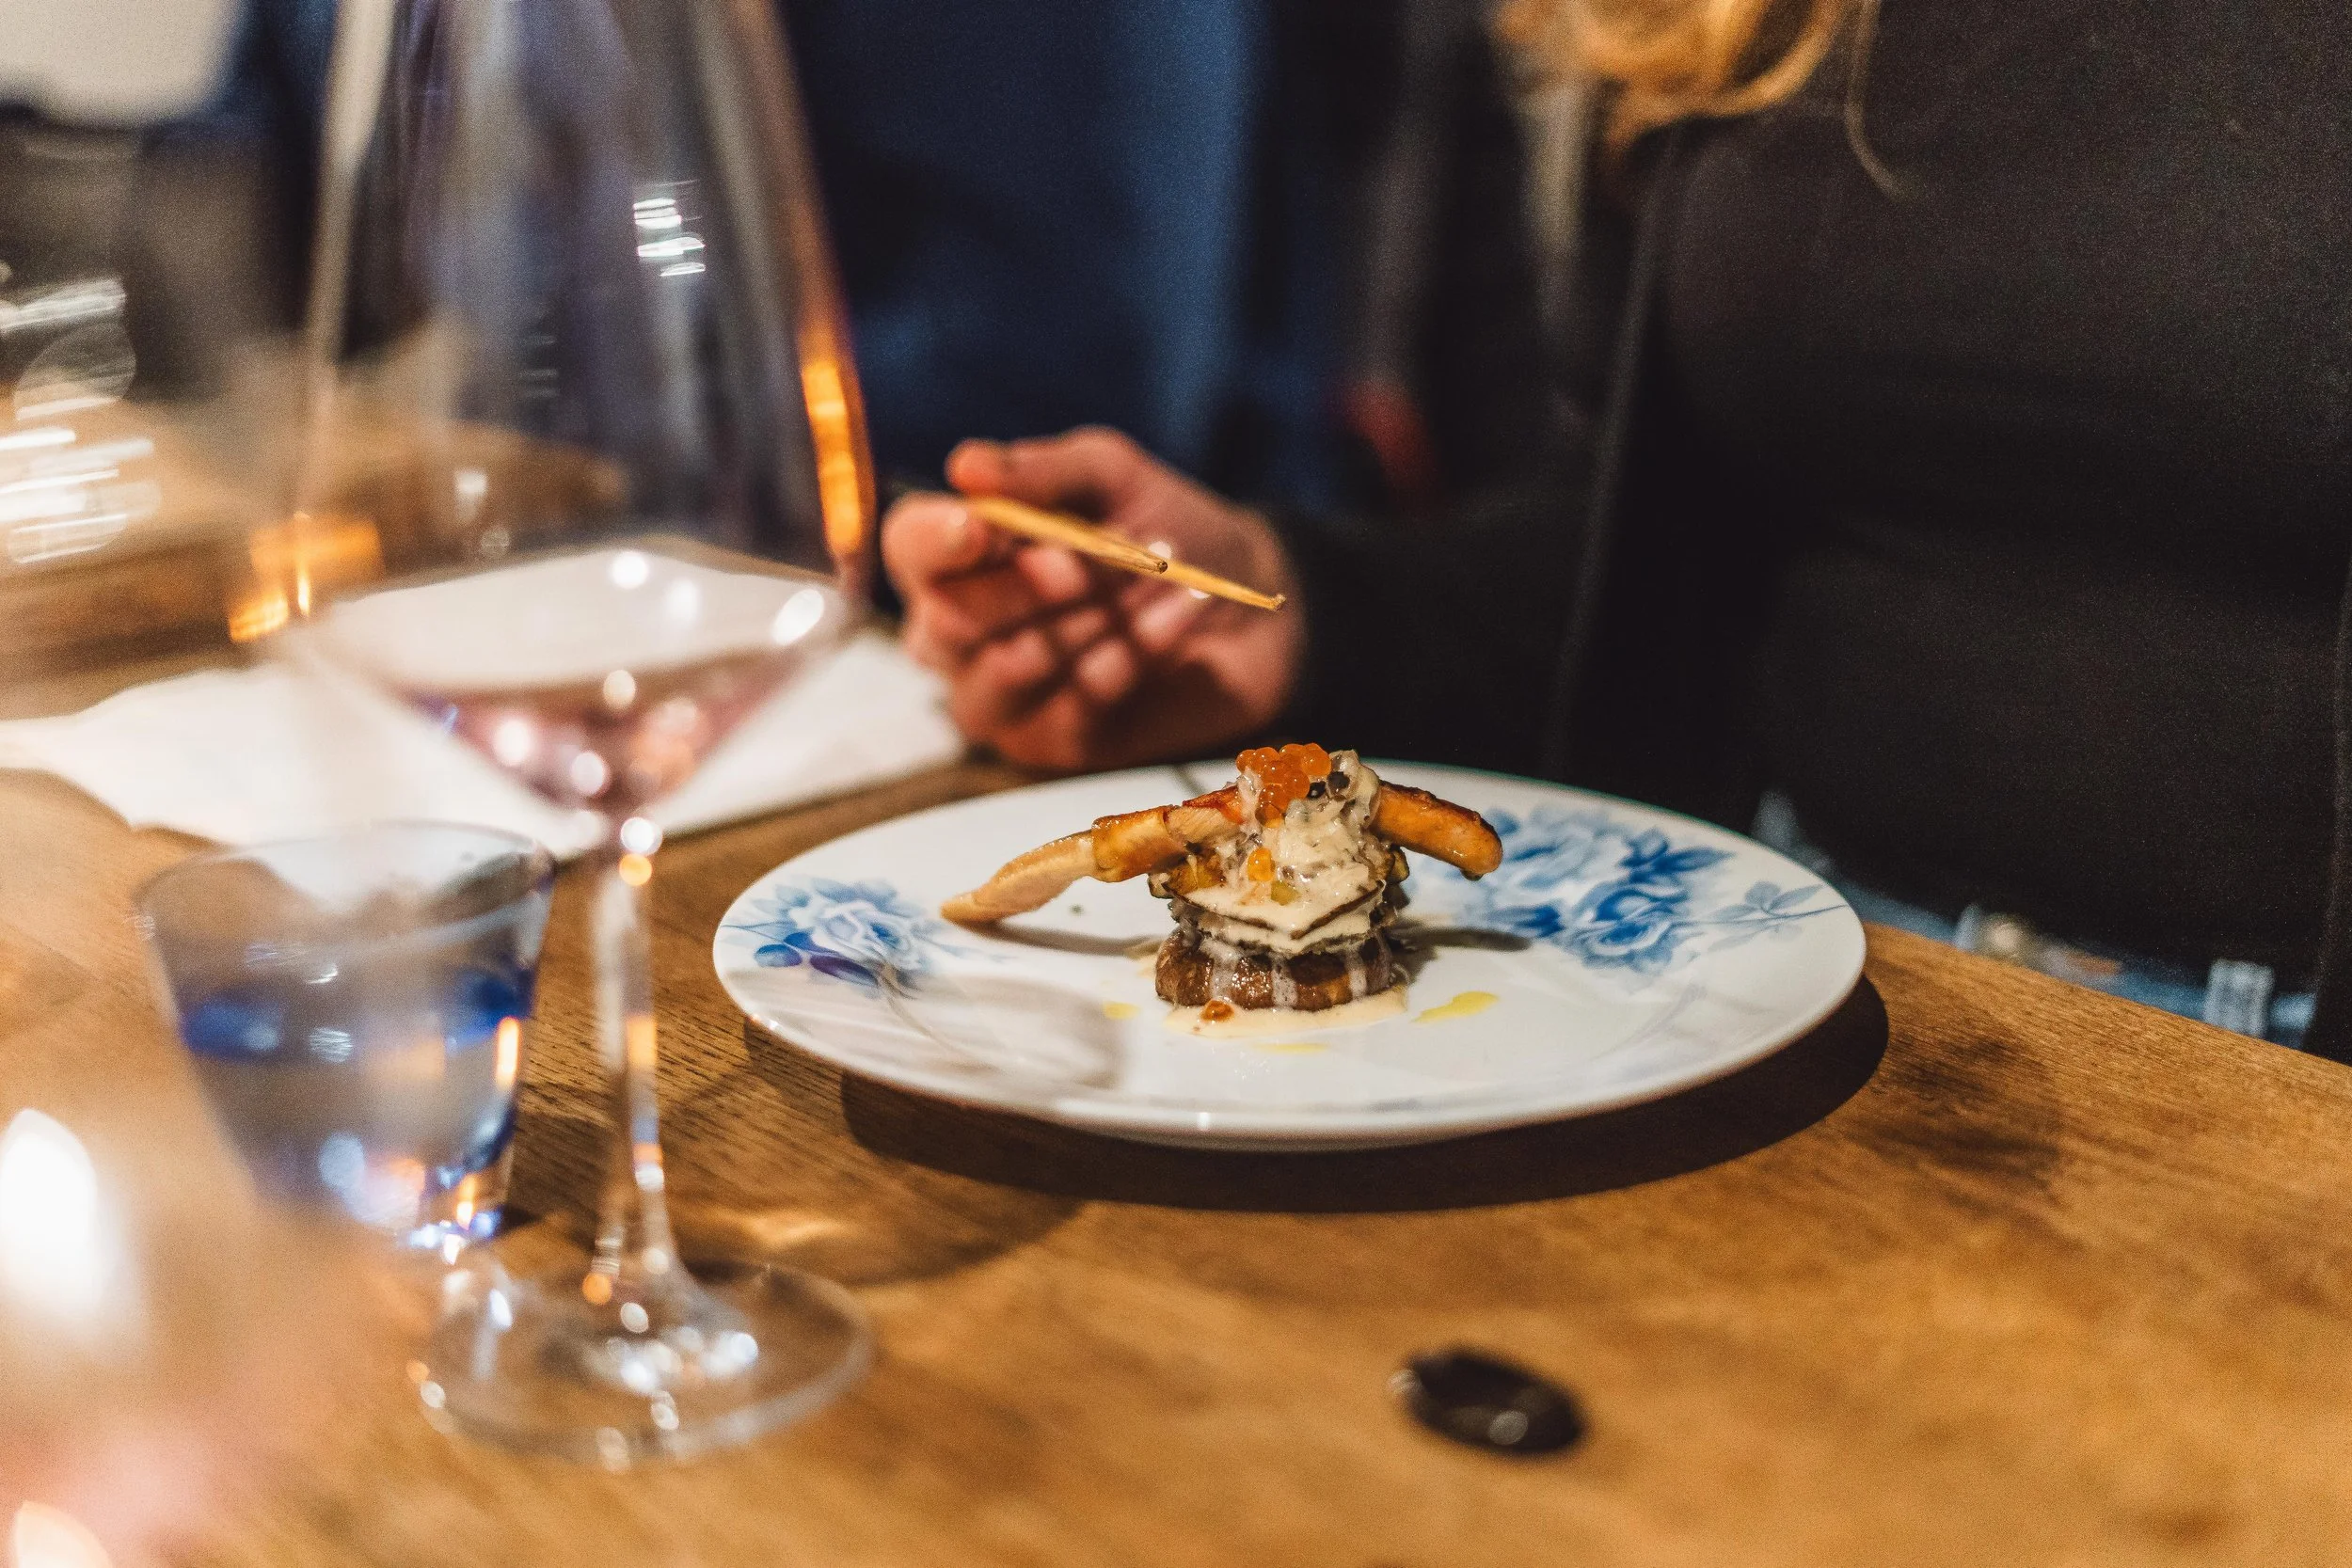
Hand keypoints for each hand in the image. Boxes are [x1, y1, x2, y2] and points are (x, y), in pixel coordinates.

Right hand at [883, 427, 1304, 770]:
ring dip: (1087, 621)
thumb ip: (1040, 473)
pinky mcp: (1055, 741)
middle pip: (946, 621)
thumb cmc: (1163, 527)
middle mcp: (960, 631)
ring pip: (1004, 672)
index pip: (908, 549)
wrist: (1249, 601)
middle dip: (1031, 584)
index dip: (936, 542)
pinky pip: (1073, 705)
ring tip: (1156, 577)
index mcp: (957, 554)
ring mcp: (1002, 695)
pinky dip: (1133, 653)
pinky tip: (1180, 614)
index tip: (984, 529)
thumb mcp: (1110, 476)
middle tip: (1108, 553)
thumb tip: (965, 465)